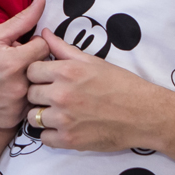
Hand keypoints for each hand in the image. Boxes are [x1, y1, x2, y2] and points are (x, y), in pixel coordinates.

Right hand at [0, 0, 49, 128]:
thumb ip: (22, 20)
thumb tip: (43, 0)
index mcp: (13, 62)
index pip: (45, 47)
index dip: (33, 44)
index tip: (20, 47)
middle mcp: (17, 87)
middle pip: (44, 69)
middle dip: (32, 62)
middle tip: (13, 63)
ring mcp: (15, 107)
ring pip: (38, 88)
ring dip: (29, 81)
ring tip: (8, 78)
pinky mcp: (11, 120)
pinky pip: (28, 105)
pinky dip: (21, 98)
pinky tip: (4, 93)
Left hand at [25, 28, 174, 150]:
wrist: (145, 115)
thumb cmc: (121, 85)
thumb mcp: (93, 61)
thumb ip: (64, 49)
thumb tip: (44, 34)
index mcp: (67, 71)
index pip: (31, 70)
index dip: (38, 74)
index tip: (48, 79)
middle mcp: (62, 94)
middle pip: (30, 94)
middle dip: (40, 94)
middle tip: (55, 96)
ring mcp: (64, 119)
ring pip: (33, 117)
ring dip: (43, 115)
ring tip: (59, 113)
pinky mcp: (69, 140)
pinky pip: (44, 138)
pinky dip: (51, 134)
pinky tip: (64, 127)